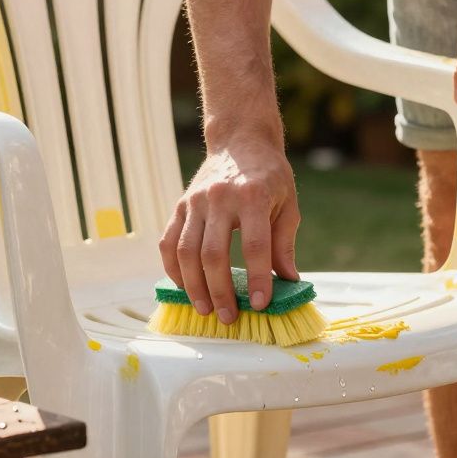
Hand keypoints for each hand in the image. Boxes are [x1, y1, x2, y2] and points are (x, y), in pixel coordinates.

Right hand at [159, 137, 301, 324]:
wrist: (241, 140)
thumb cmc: (270, 176)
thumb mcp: (288, 204)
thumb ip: (284, 243)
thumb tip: (288, 281)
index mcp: (253, 196)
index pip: (254, 245)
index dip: (257, 278)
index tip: (260, 304)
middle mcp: (221, 198)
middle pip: (214, 253)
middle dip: (220, 291)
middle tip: (228, 317)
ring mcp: (196, 201)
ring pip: (186, 251)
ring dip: (193, 286)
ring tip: (204, 309)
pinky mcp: (180, 205)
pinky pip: (169, 242)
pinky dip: (173, 268)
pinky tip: (184, 286)